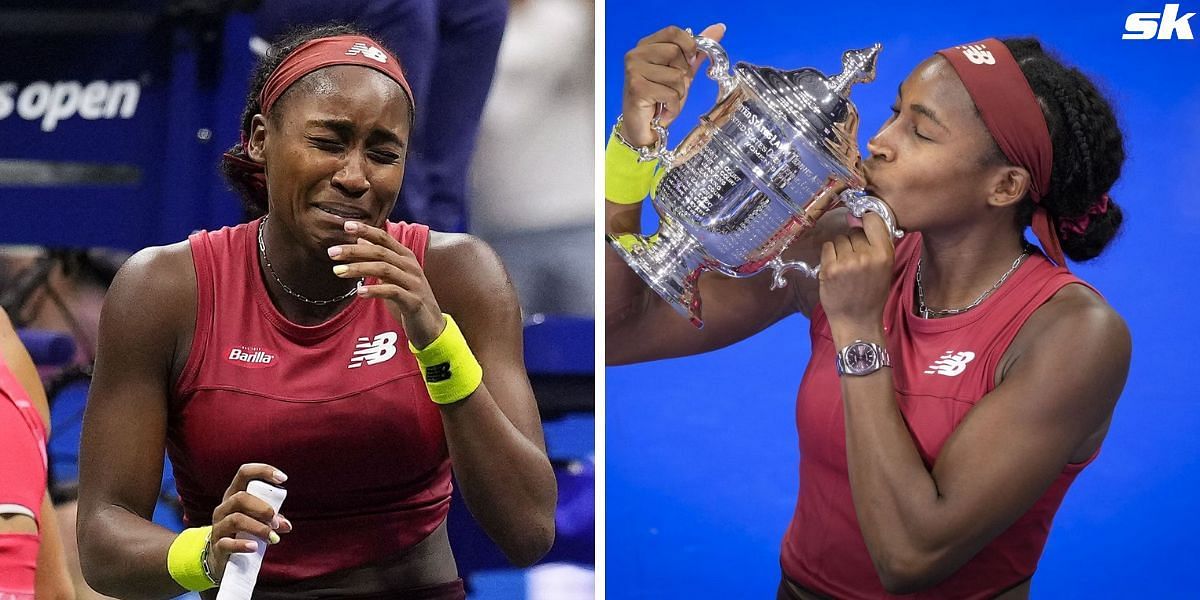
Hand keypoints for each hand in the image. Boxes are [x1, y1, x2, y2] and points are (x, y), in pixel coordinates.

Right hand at [207, 463, 290, 581]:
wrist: (222, 559)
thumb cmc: (243, 534)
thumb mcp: (258, 521)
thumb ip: (273, 519)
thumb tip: (286, 525)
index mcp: (234, 495)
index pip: (245, 473)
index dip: (263, 471)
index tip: (283, 478)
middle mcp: (224, 508)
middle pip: (240, 498)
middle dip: (263, 508)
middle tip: (276, 522)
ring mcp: (218, 527)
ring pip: (236, 520)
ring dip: (259, 528)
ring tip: (272, 537)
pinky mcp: (217, 547)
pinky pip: (227, 543)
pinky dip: (242, 545)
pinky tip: (255, 547)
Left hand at [328, 220, 445, 348]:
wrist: (431, 326)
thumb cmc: (409, 298)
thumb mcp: (393, 276)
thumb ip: (379, 258)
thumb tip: (359, 239)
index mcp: (406, 257)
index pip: (384, 238)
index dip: (366, 230)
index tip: (346, 225)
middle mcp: (411, 266)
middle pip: (380, 252)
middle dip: (354, 251)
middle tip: (331, 252)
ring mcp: (414, 283)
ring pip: (384, 269)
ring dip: (359, 268)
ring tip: (338, 271)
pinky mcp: (413, 301)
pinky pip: (392, 291)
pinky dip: (375, 290)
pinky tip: (359, 292)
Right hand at [621, 23, 725, 146]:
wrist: (641, 128)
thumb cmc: (659, 100)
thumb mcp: (681, 73)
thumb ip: (696, 52)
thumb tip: (719, 29)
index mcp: (646, 46)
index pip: (673, 32)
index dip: (688, 46)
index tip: (690, 62)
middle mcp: (636, 55)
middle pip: (675, 53)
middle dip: (682, 75)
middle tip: (671, 88)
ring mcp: (634, 71)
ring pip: (676, 76)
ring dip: (678, 94)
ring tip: (665, 101)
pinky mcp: (637, 88)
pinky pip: (671, 94)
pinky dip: (673, 107)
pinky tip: (663, 111)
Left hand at [818, 212, 895, 335]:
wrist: (857, 321)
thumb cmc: (871, 295)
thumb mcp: (885, 268)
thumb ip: (877, 245)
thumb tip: (862, 218)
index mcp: (884, 254)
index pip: (874, 220)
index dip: (866, 220)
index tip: (863, 222)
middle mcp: (866, 256)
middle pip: (854, 232)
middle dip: (853, 242)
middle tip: (855, 261)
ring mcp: (846, 262)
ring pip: (839, 239)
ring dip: (840, 249)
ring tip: (845, 268)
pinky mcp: (829, 268)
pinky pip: (827, 247)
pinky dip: (829, 255)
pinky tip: (835, 269)